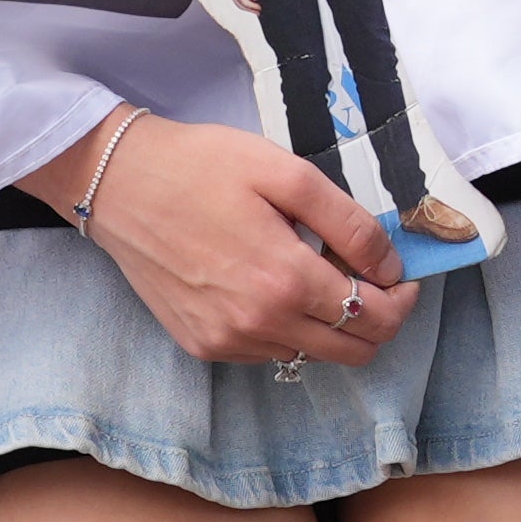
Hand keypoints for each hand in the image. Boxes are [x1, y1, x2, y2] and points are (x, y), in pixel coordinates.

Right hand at [19, 112, 410, 366]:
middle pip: (352, 352)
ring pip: (311, 355)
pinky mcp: (202, 345)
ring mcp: (226, 341)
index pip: (374, 318)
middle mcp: (257, 326)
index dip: (402, 299)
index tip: (402, 274)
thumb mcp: (287, 173)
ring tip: (316, 271)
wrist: (118, 183)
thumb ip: (348, 223)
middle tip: (371, 276)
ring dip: (330, 324)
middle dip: (376, 318)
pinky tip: (273, 283)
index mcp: (285, 282)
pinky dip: (287, 327)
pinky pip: (268, 352)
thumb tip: (389, 266)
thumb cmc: (202, 166)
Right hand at [219, 0, 263, 13]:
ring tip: (255, 10)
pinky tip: (248, 2)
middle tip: (259, 12)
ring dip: (247, 8)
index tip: (260, 9)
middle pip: (241, 6)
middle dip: (250, 10)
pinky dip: (243, 3)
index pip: (245, 2)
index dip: (253, 7)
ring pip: (238, 4)